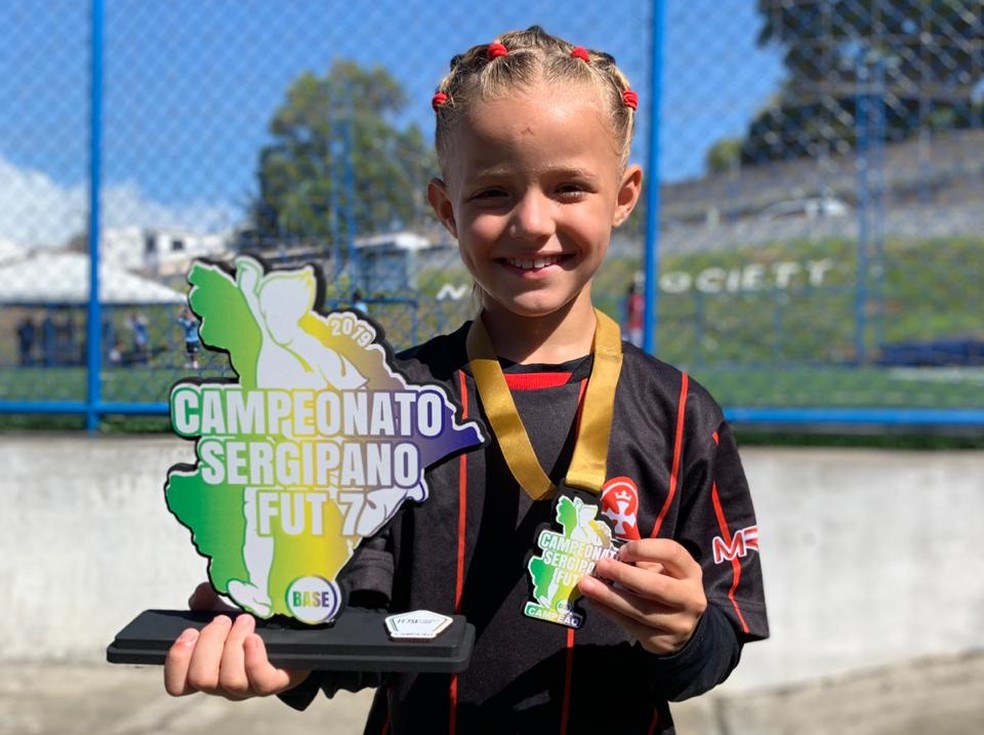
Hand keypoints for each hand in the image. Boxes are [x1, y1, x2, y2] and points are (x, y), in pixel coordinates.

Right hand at [163, 583, 310, 698]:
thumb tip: (200, 594)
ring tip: (245, 621)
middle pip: (201, 678)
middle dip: (209, 643)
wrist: (293, 637)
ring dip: (234, 643)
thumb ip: (209, 599)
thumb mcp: (227, 609)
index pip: (177, 686)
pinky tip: (254, 638)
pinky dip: (254, 658)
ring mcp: (249, 687)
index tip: (189, 633)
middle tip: (223, 620)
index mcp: (206, 670)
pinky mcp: (274, 682)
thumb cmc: (254, 625)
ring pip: (230, 679)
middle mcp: (223, 685)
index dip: (177, 661)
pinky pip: (261, 680)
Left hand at [578, 539, 706, 655]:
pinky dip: (609, 611)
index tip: (621, 551)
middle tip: (601, 565)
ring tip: (586, 584)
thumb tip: (610, 556)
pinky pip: (631, 625)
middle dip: (626, 575)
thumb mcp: (664, 570)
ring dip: (610, 596)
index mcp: (691, 572)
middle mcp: (691, 598)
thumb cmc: (667, 586)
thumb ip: (644, 561)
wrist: (681, 627)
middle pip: (658, 587)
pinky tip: (593, 600)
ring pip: (641, 609)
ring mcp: (679, 623)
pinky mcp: (662, 641)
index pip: (673, 553)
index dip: (645, 549)